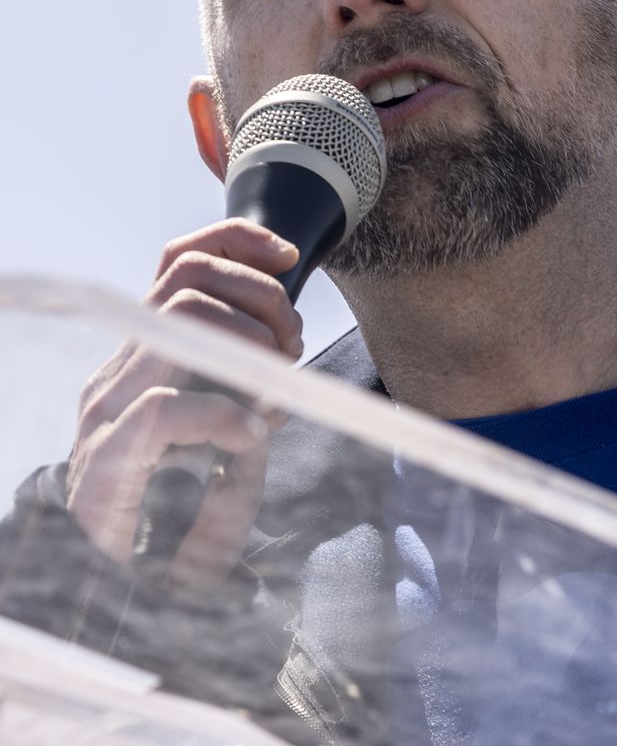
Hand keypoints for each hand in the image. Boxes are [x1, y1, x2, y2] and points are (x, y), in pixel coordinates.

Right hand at [65, 219, 302, 590]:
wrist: (119, 590)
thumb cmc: (176, 515)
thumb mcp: (227, 440)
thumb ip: (251, 399)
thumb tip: (283, 375)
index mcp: (145, 356)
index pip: (177, 262)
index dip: (236, 242)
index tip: (289, 257)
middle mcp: (119, 371)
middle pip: (190, 280)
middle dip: (263, 299)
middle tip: (294, 351)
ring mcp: (106, 411)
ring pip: (181, 324)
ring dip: (249, 347)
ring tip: (274, 392)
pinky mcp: (107, 460)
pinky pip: (166, 407)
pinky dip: (224, 415)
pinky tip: (248, 437)